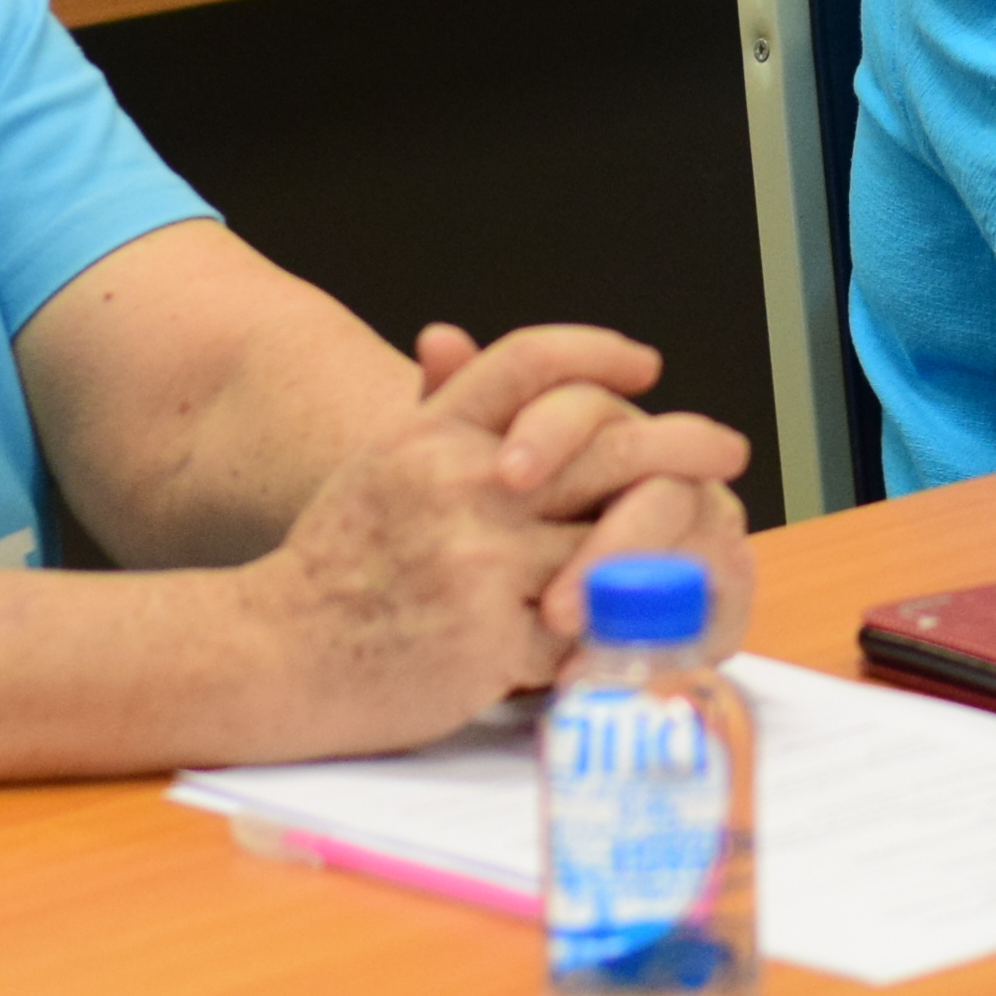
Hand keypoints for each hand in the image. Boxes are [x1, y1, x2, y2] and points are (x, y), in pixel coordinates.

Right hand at [246, 325, 745, 748]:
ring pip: (608, 547)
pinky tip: (648, 624)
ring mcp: (479, 564)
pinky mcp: (490, 641)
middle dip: (683, 445)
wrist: (267, 654)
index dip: (597, 352)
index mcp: (433, 436)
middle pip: (604, 447)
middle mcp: (462, 487)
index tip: (646, 366)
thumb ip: (444, 414)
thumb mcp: (384, 466)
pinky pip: (583, 630)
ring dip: (661, 550)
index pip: (530, 362)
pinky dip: (614, 631)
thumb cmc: (337, 563)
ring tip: (712, 540)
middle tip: (729, 447)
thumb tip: (463, 341)